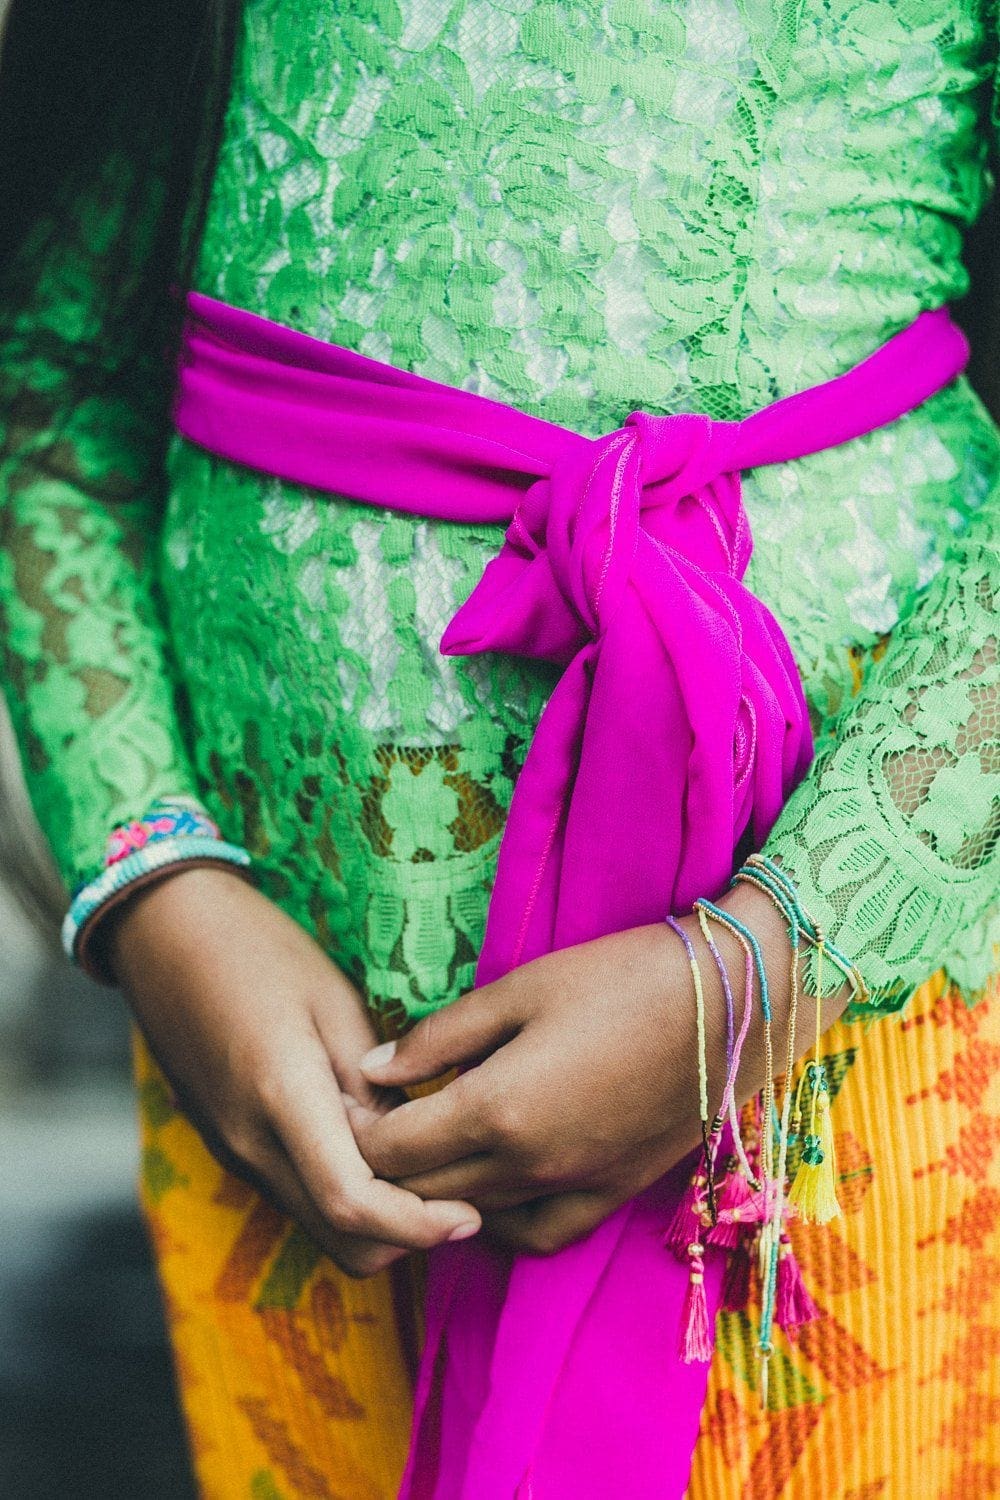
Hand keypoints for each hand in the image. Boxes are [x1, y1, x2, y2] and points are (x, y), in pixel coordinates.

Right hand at [106, 865, 480, 1276]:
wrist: (166, 936)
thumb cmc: (258, 950)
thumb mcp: (333, 1000)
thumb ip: (374, 1083)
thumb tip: (415, 1144)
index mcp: (281, 1097)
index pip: (352, 1202)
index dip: (418, 1225)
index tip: (469, 1218)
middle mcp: (251, 1144)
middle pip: (341, 1240)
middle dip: (407, 1236)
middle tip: (462, 1197)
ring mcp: (236, 1152)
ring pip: (321, 1228)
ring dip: (378, 1222)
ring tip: (427, 1171)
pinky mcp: (232, 1148)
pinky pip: (299, 1199)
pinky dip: (346, 1200)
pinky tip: (379, 1153)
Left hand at [356, 883, 850, 1254]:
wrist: (730, 1002)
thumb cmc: (618, 977)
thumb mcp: (519, 990)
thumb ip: (439, 1037)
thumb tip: (372, 1070)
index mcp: (494, 1110)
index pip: (390, 1149)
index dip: (355, 1127)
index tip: (349, 1097)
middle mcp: (528, 1167)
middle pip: (422, 1191)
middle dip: (385, 1161)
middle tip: (375, 1117)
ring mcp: (573, 1188)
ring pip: (473, 1217)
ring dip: (435, 1191)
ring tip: (426, 1146)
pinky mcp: (612, 1193)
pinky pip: (538, 1235)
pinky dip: (500, 1224)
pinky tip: (490, 1190)